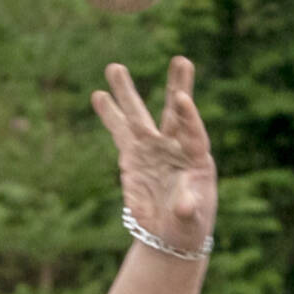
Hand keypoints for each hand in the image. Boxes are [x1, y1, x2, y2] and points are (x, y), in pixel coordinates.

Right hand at [91, 56, 216, 253]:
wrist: (169, 233)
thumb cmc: (187, 227)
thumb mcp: (191, 223)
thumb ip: (189, 211)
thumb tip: (184, 205)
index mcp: (196, 159)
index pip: (193, 133)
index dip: (189, 116)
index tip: (182, 98)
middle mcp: (175, 146)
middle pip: (175, 112)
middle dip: (177, 86)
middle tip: (181, 59)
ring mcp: (152, 149)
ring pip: (139, 116)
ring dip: (127, 93)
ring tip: (114, 67)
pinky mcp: (132, 157)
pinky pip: (119, 131)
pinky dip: (109, 114)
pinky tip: (98, 95)